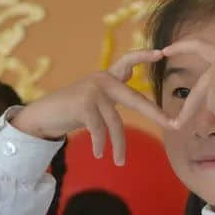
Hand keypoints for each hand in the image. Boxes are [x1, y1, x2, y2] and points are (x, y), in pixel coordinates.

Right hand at [10, 50, 172, 164]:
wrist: (42, 116)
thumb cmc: (72, 110)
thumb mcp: (96, 100)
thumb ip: (114, 96)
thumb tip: (137, 93)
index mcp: (107, 78)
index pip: (127, 61)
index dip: (143, 55)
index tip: (160, 52)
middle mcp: (102, 80)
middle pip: (135, 100)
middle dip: (156, 114)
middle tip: (173, 125)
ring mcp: (92, 90)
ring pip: (115, 122)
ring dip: (119, 145)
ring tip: (120, 162)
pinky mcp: (83, 104)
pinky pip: (99, 129)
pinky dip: (101, 143)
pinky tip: (99, 154)